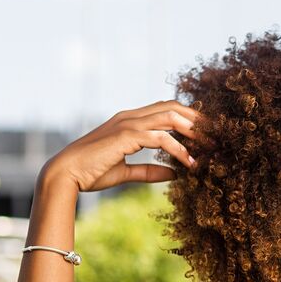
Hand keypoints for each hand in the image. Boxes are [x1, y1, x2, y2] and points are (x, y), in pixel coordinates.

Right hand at [43, 101, 204, 191]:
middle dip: (196, 120)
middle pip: (173, 107)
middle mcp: (129, 117)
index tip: (204, 135)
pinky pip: (161, 138)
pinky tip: (189, 163)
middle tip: (215, 136)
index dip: (187, 119)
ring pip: (170, 117)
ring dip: (193, 132)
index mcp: (128, 121)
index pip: (165, 109)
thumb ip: (149, 171)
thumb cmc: (90, 173)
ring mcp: (128, 123)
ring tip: (209, 148)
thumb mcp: (126, 172)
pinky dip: (179, 149)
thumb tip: (174, 174)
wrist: (65, 174)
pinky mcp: (126, 136)